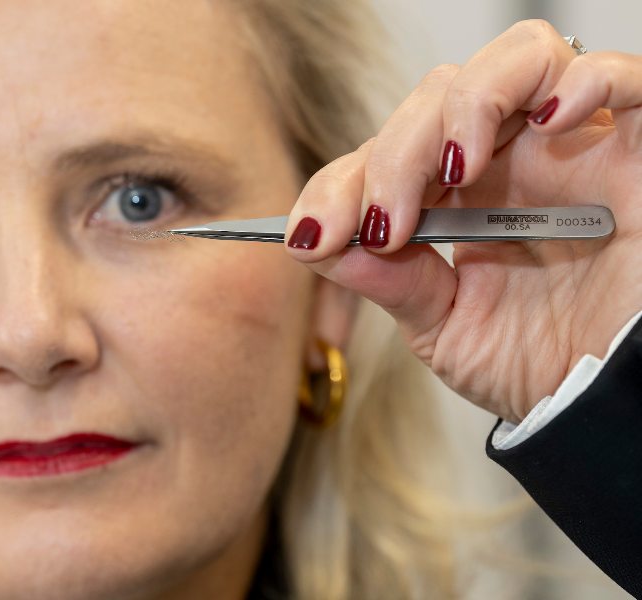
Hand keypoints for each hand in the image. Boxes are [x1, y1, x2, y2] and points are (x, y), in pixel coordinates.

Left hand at [285, 20, 641, 422]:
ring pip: (513, 62)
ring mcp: (573, 148)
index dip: (339, 183)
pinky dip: (582, 80)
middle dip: (391, 157)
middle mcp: (512, 162)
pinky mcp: (637, 153)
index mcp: (460, 199)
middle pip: (436, 100)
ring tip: (455, 170)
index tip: (312, 235)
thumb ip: (385, 279)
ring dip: (465, 105)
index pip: (386, 152)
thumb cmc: (540, 366)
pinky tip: (548, 122)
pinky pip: (621, 76)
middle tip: (380, 226)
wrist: (608, 403)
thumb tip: (312, 240)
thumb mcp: (442, 329)